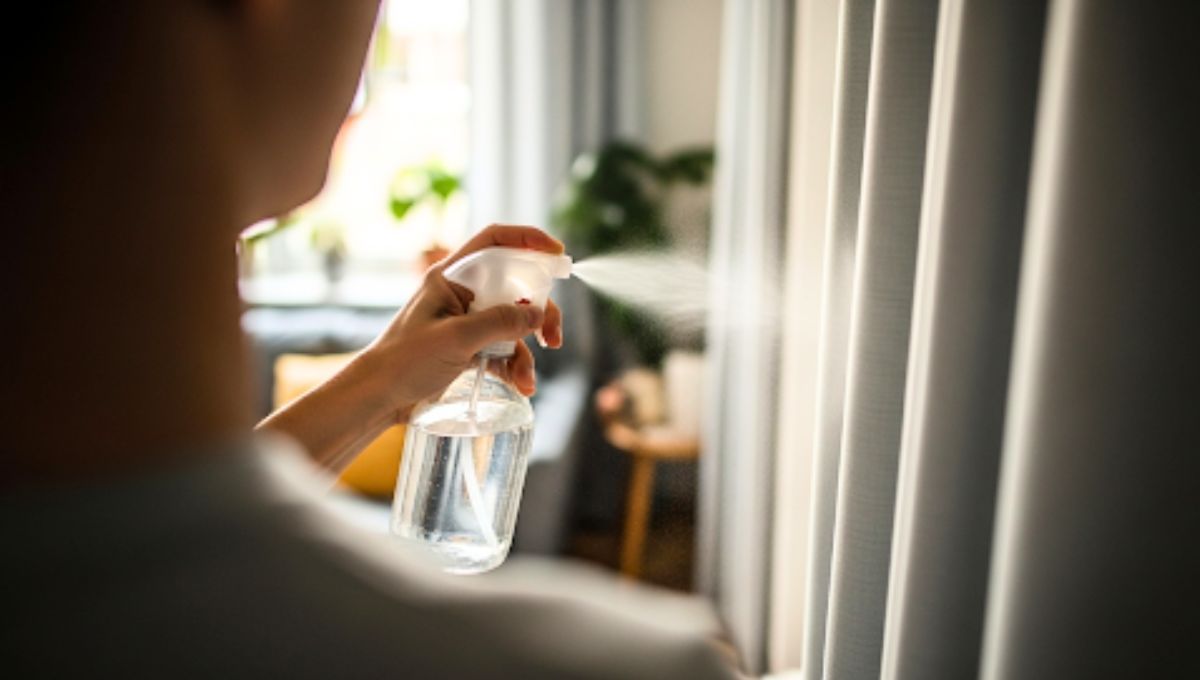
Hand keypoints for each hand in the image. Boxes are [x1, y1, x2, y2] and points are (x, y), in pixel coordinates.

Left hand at [365, 224, 564, 419]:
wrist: (377, 398)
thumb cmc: (404, 360)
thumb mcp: (456, 338)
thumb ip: (499, 323)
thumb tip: (538, 315)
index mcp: (451, 277)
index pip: (494, 242)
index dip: (528, 240)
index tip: (558, 254)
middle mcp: (461, 294)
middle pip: (515, 288)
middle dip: (540, 312)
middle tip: (552, 335)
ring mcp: (466, 322)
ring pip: (513, 325)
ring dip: (527, 351)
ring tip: (527, 378)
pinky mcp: (469, 348)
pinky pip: (503, 350)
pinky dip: (515, 367)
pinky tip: (521, 385)